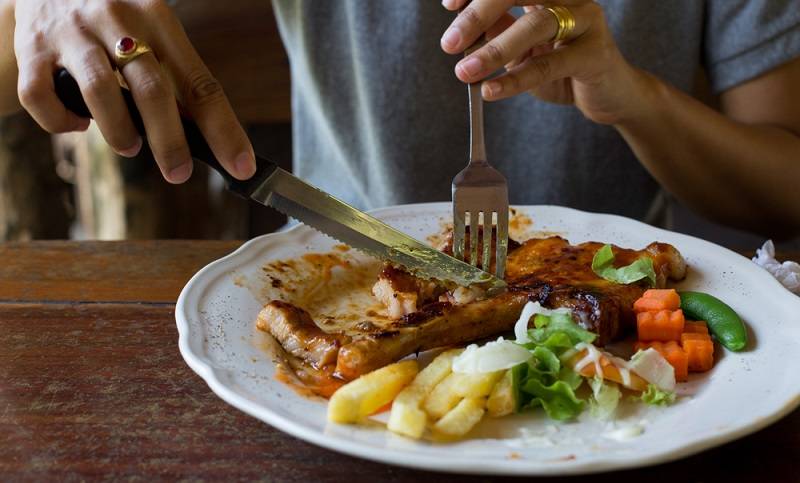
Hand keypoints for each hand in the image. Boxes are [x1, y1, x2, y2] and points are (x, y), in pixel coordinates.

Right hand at [13, 0, 254, 182]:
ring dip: (119, 133)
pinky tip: (77, 124)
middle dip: (170, 142)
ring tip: (130, 145)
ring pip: (100, 94)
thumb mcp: (152, 31)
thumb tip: (204, 137)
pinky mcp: (33, 47)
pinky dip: (61, 122)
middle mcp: (117, 21)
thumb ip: (173, 76)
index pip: (200, 84)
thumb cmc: (114, 18)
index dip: (223, 130)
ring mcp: (73, 32)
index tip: (239, 165)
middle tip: (178, 172)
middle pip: (152, 90)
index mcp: (159, 20)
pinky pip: (42, 96)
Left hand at [441, 0, 641, 124]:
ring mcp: (587, 21)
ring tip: (464, 71)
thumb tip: (462, 30)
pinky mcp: (596, 54)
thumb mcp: (523, 50)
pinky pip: (550, 65)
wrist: (611, 96)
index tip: (449, 4)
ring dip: (494, 49)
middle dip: (479, 14)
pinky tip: (490, 90)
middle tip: (449, 43)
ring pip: (537, 24)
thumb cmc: (564, 69)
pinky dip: (516, 79)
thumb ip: (499, 33)